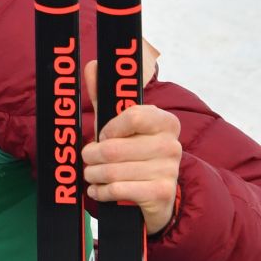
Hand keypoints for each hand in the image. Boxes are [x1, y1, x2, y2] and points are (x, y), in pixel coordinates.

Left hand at [81, 44, 180, 233]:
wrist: (156, 195)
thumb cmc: (132, 154)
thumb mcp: (118, 125)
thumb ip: (104, 97)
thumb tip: (93, 65)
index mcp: (164, 122)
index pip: (132, 115)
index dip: (109, 128)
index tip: (103, 135)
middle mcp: (171, 144)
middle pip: (112, 148)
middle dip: (90, 156)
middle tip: (88, 159)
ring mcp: (169, 170)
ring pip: (111, 171)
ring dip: (93, 175)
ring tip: (93, 175)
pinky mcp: (161, 193)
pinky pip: (117, 189)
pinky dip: (101, 192)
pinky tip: (100, 190)